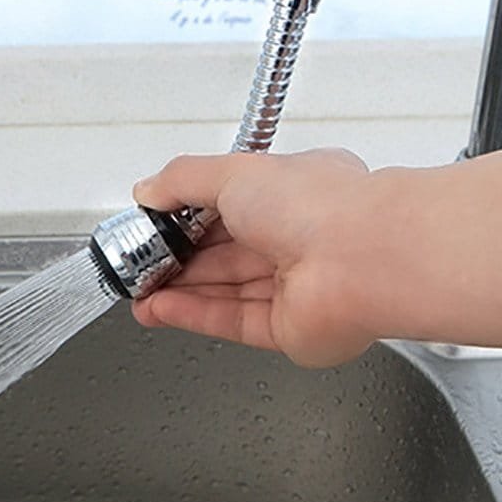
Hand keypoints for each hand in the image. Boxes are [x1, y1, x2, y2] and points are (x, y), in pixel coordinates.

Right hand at [131, 149, 376, 367]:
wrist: (364, 260)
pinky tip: (160, 309)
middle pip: (222, 256)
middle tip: (137, 266)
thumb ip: (181, 181)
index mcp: (291, 194)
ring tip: (138, 293)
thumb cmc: (319, 206)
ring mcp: (294, 288)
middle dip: (175, 261)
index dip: (185, 219)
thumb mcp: (231, 172)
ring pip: (223, 292)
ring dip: (177, 292)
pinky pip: (232, 321)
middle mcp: (296, 241)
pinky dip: (193, 315)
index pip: (228, 208)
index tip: (152, 228)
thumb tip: (147, 190)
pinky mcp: (290, 329)